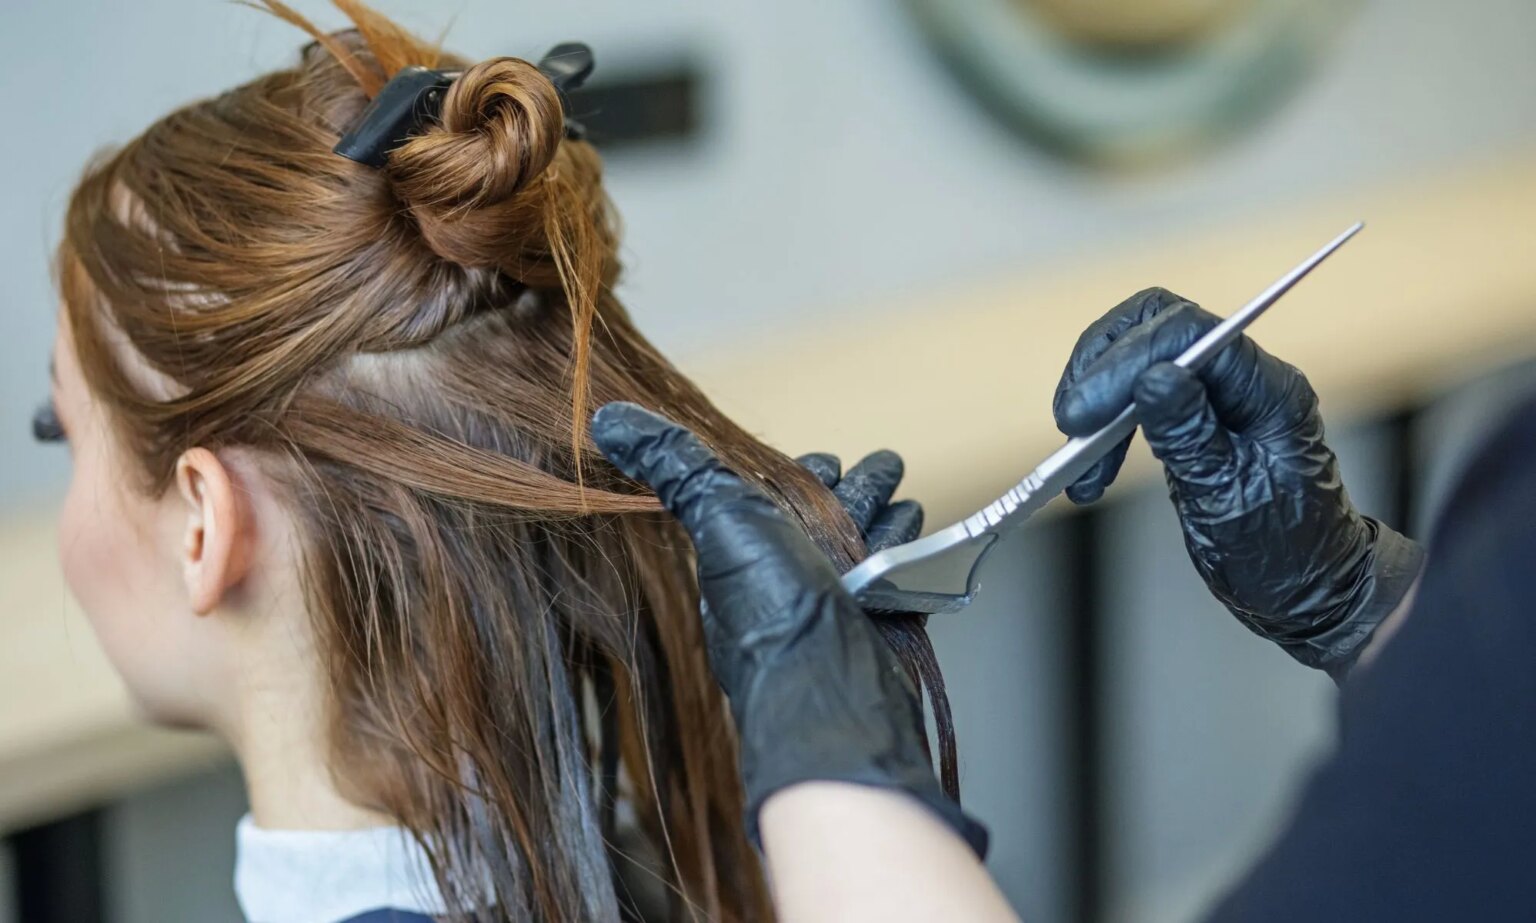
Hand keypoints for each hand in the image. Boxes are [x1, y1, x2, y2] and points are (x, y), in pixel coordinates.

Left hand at [590, 402, 985, 853]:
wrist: (828, 678)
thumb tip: (606, 419)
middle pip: (827, 515)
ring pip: (866, 538)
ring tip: (897, 485)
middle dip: (853, 485)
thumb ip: (671, 462)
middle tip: (882, 463)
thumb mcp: (714, 513)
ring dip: (884, 506)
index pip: (774, 498)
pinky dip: (908, 544)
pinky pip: (897, 572)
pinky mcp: (881, 617)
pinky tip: (914, 523)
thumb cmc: (768, 603)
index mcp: (748, 548)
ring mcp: (839, 598)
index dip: (797, 473)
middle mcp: (791, 573)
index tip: (821, 457)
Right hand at [1053, 288, 1425, 678]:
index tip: (1084, 413)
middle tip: (1072, 423)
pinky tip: (1090, 468)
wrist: (1308, 589)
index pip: (1187, 333)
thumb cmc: (1285, 554)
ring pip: (1137, 353)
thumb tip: (1152, 379)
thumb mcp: (1229, 500)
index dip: (1124, 362)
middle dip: (1101, 366)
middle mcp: (1245, 379)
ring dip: (1095, 397)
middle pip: (1157, 323)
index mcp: (1268, 391)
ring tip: (1080, 460)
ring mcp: (1217, 394)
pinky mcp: (1192, 415)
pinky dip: (1102, 423)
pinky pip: (1135, 394)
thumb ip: (1189, 435)